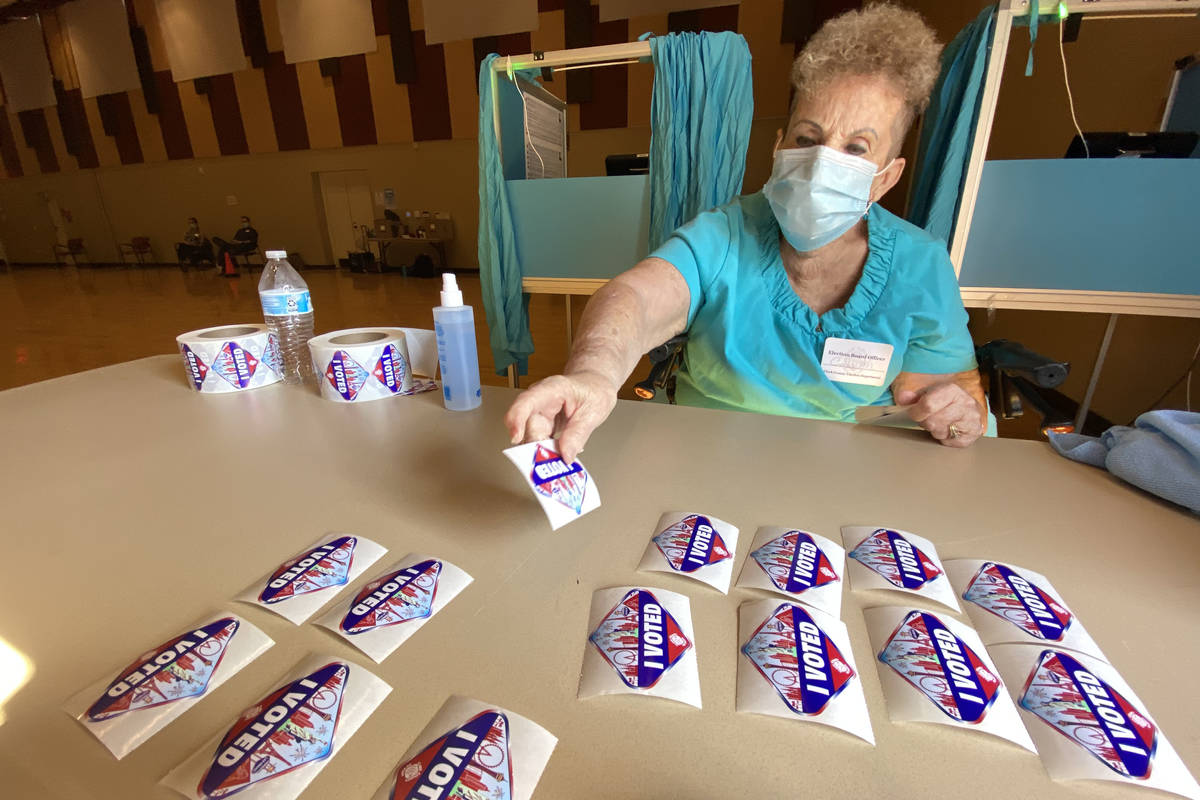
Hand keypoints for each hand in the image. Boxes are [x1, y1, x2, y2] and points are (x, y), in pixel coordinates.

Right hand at [504, 370, 618, 462]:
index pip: (526, 401)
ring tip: (558, 461)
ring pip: (531, 437)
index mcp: (552, 389)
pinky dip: (547, 452)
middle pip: (528, 426)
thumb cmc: (594, 390)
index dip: (517, 419)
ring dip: (542, 452)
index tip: (516, 438)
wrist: (594, 385)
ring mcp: (539, 413)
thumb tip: (565, 455)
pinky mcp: (542, 425)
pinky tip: (560, 455)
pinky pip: (539, 442)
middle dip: (535, 447)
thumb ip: (578, 434)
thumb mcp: (593, 411)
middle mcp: (540, 401)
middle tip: (550, 464)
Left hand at [894, 383, 983, 447]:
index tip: (913, 414)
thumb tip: (902, 398)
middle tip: (928, 418)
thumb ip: (913, 397)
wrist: (969, 408)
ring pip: (941, 432)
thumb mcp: (928, 393)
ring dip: (934, 430)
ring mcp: (972, 420)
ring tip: (939, 422)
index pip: (928, 405)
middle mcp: (965, 404)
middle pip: (933, 421)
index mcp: (952, 390)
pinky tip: (947, 429)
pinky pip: (949, 442)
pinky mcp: (973, 434)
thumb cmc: (945, 401)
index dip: (916, 412)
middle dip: (925, 422)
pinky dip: (944, 438)